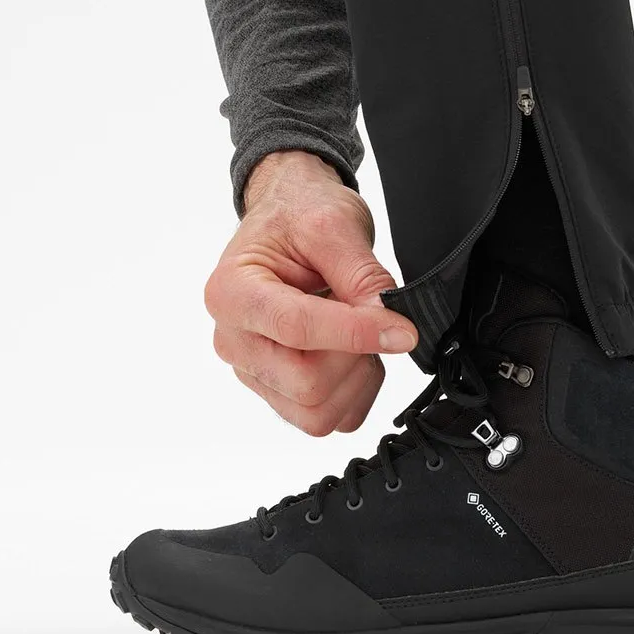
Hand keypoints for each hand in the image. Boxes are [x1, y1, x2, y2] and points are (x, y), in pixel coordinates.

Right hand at [205, 151, 417, 435]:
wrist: (289, 220)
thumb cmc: (298, 215)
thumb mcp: (334, 225)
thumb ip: (362, 275)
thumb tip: (388, 321)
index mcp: (231, 292)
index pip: (297, 329)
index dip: (356, 333)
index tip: (402, 329)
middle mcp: (233, 340)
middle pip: (306, 383)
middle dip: (354, 355)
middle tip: (369, 315)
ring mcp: (254, 372)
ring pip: (317, 412)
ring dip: (355, 377)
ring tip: (358, 331)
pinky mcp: (278, 392)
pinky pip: (327, 419)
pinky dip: (353, 393)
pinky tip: (352, 354)